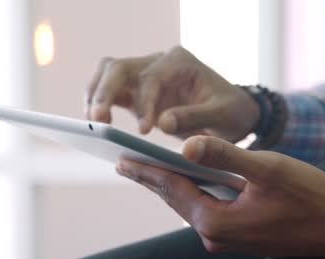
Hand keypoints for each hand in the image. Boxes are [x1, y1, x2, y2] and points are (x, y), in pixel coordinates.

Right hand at [84, 46, 259, 141]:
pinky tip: (96, 125)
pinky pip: (110, 91)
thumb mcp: (222, 116)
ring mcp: (144, 76)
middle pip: (119, 67)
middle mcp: (158, 63)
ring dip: (96, 97)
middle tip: (98, 121)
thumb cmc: (230, 112)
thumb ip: (195, 117)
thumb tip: (162, 123)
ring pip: (108, 74)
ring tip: (93, 124)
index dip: (144, 102)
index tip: (144, 130)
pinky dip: (99, 104)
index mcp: (179, 62)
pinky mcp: (137, 93)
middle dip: (105, 92)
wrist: (232, 113)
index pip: (151, 77)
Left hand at [116, 136, 324, 258]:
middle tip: (124, 164)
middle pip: (176, 200)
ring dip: (172, 187)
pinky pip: (207, 212)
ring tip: (149, 171)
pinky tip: (189, 184)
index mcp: (217, 221)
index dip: (146, 171)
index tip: (122, 160)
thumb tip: (186, 146)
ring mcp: (228, 239)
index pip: (172, 190)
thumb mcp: (267, 169)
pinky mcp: (240, 236)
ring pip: (191, 206)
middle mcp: (216, 235)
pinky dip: (193, 195)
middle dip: (151, 180)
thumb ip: (225, 156)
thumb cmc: (309, 198)